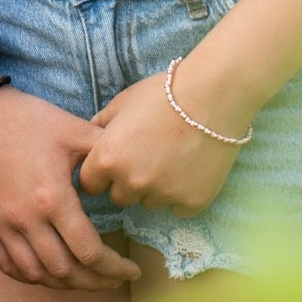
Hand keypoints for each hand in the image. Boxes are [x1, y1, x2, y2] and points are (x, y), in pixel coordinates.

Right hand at [0, 86, 141, 291]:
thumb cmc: (25, 118)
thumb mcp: (73, 129)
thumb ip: (105, 153)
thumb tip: (130, 170)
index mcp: (53, 198)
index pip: (90, 252)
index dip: (115, 269)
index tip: (131, 270)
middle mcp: (26, 220)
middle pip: (66, 271)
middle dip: (96, 282)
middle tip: (114, 280)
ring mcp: (0, 225)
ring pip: (36, 274)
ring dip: (65, 283)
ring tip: (84, 278)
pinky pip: (7, 265)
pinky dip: (31, 276)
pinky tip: (47, 272)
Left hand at [79, 61, 251, 217]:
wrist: (212, 96)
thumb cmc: (163, 93)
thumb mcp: (122, 102)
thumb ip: (100, 125)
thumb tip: (89, 137)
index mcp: (108, 159)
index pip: (89, 184)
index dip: (100, 174)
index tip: (113, 164)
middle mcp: (132, 182)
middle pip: (119, 197)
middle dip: (127, 182)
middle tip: (146, 158)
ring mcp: (163, 195)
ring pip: (150, 202)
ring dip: (155, 188)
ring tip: (171, 158)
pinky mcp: (192, 202)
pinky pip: (178, 207)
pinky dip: (182, 193)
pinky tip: (190, 168)